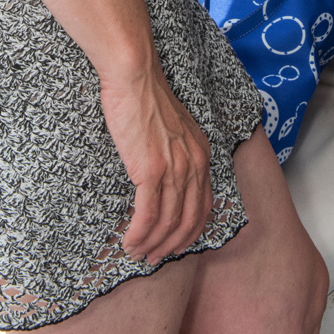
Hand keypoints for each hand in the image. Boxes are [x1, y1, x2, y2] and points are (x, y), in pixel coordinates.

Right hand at [99, 62, 211, 264]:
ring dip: (152, 245)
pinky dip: (139, 234)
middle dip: (172, 246)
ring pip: (168, 222)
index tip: (174, 244)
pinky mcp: (151, 170)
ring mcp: (174, 169)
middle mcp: (194, 164)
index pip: (204, 206)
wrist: (134, 75)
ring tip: (137, 254)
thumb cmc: (145, 95)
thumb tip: (163, 177)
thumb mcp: (173, 126)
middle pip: (189, 221)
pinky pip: (148, 214)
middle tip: (154, 258)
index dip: (190, 232)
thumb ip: (175, 151)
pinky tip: (129, 242)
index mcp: (201, 154)